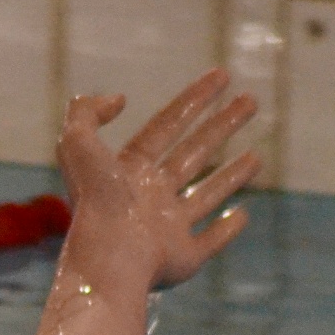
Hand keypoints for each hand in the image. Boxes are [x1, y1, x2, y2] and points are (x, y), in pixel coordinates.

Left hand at [57, 68, 260, 292]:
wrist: (110, 257)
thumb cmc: (97, 200)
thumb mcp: (77, 143)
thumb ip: (86, 112)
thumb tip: (119, 99)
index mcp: (126, 171)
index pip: (164, 126)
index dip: (192, 99)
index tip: (223, 75)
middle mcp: (148, 198)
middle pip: (191, 154)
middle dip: (221, 126)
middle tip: (251, 102)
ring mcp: (166, 229)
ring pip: (205, 196)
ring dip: (231, 176)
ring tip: (258, 157)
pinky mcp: (182, 258)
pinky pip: (210, 241)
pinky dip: (227, 230)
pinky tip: (242, 215)